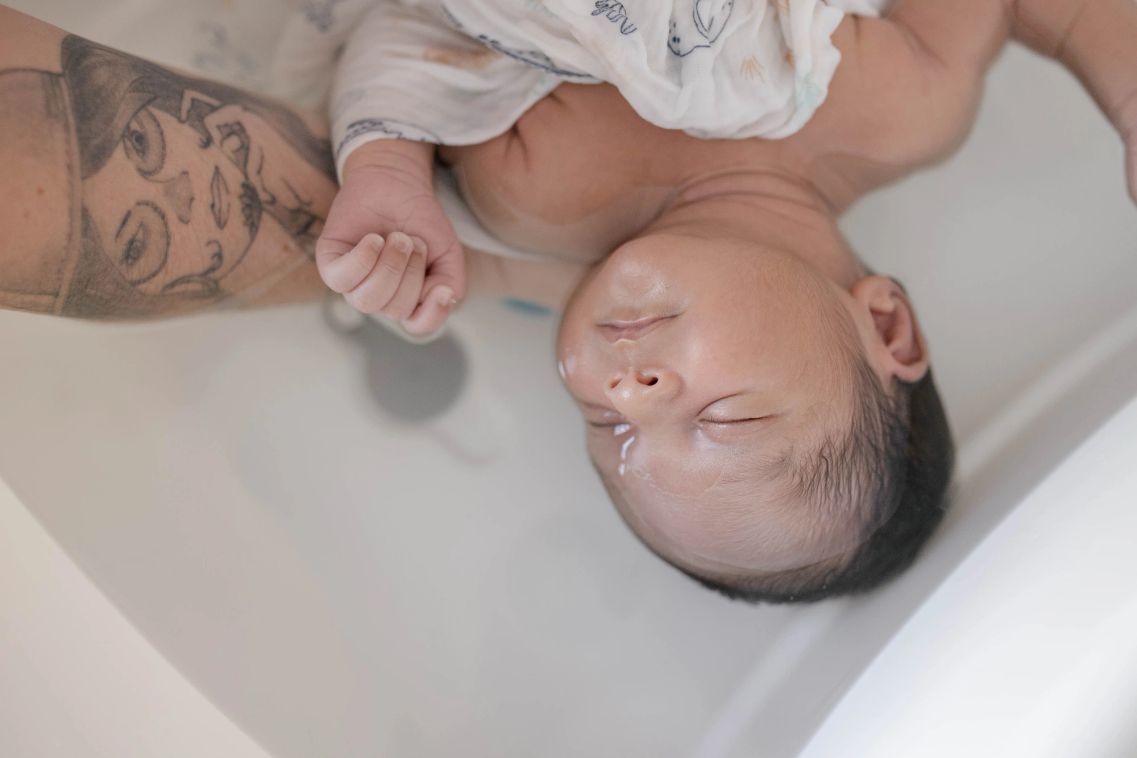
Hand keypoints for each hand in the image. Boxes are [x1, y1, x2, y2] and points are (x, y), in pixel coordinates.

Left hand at [315, 149, 464, 336]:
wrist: (396, 183)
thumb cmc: (420, 222)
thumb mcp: (448, 255)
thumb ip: (452, 285)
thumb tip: (443, 299)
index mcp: (407, 300)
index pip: (418, 327)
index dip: (432, 313)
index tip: (443, 288)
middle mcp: (379, 297)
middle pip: (395, 309)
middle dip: (411, 271)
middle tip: (413, 240)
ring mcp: (353, 283)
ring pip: (367, 300)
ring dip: (389, 265)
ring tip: (397, 237)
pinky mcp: (330, 264)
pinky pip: (341, 280)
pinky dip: (362, 259)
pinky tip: (373, 239)